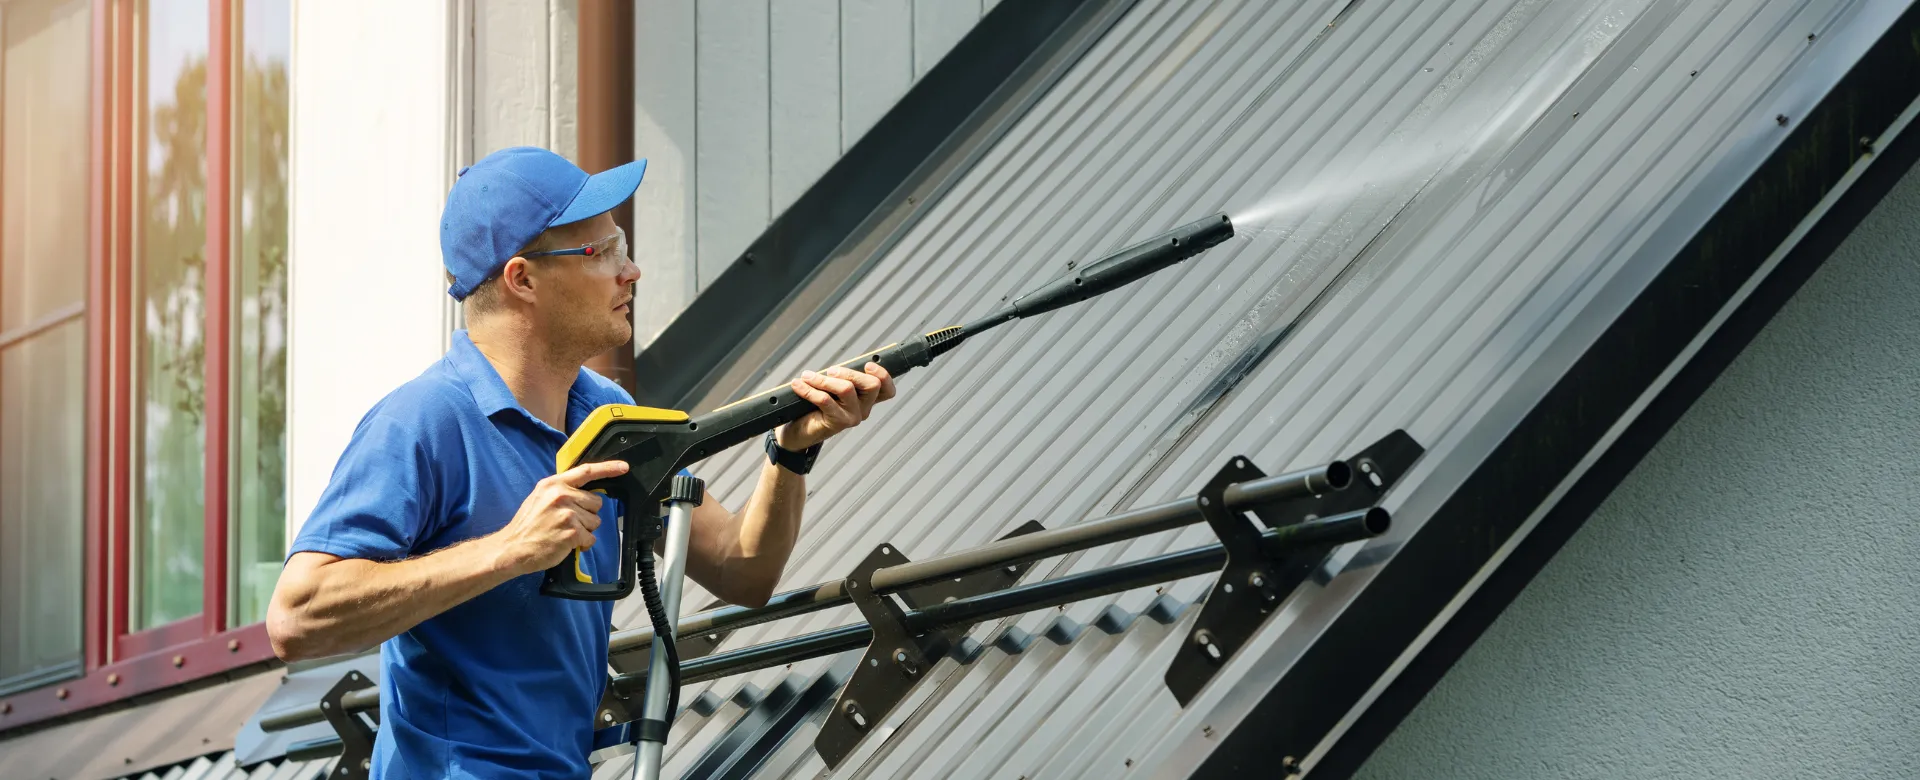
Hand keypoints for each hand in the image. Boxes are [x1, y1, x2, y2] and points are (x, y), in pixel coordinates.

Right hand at [489, 460, 629, 574]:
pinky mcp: (572, 531)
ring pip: (595, 521)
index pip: (587, 471)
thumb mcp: (540, 498)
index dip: (608, 468)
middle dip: (587, 514)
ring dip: (585, 530)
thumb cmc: (528, 525)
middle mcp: (561, 495)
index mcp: (553, 484)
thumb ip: (562, 491)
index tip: (623, 467)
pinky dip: (582, 544)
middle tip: (568, 522)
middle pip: (596, 502)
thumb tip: (586, 491)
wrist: (512, 548)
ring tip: (564, 533)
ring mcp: (567, 513)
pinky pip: (591, 538)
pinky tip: (566, 543)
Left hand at [778, 363, 897, 450]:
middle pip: (872, 385)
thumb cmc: (816, 407)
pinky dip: (808, 389)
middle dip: (849, 372)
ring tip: (807, 376)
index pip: (887, 390)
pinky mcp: (837, 422)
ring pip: (847, 389)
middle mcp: (864, 409)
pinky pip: (825, 400)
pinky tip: (798, 385)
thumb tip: (836, 367)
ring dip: (823, 379)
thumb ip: (840, 378)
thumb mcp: (832, 389)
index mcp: (866, 399)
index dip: (883, 375)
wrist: (800, 431)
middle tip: (830, 371)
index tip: (868, 365)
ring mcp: (852, 417)